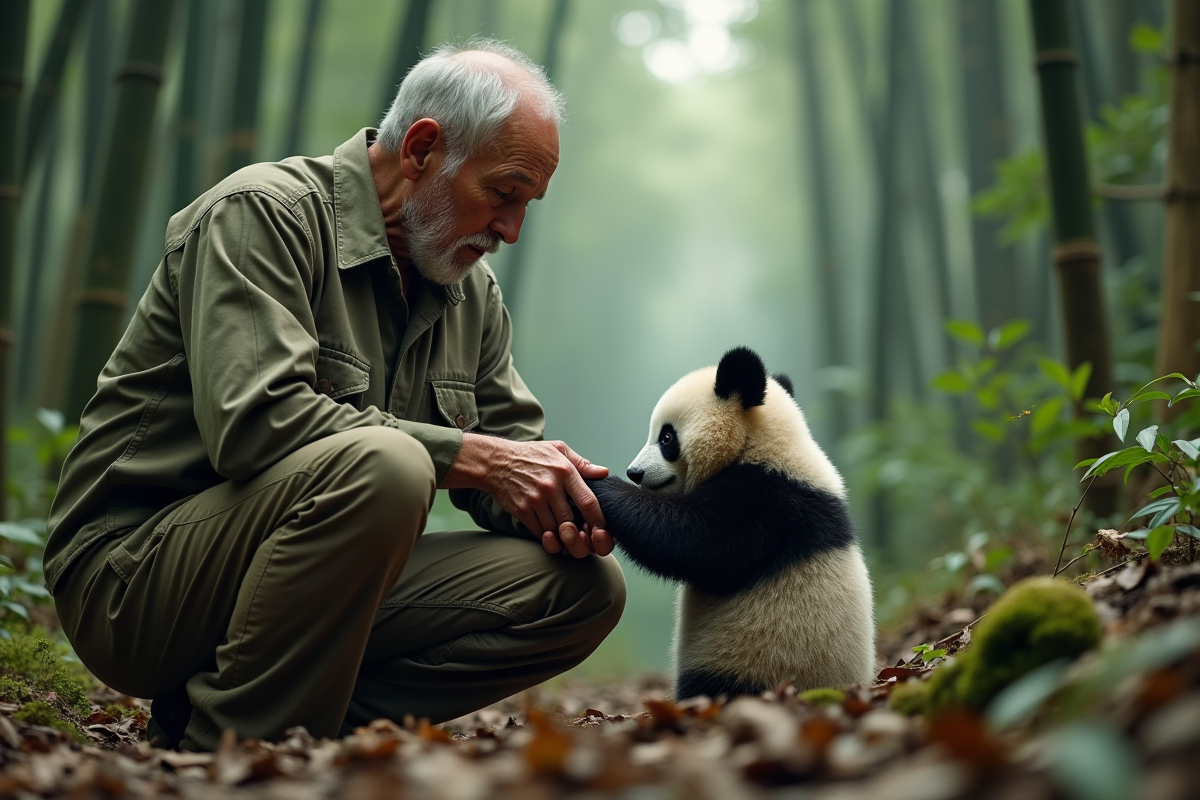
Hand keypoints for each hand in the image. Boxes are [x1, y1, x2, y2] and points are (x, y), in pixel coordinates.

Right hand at [443, 435, 608, 553]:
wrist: (496, 461)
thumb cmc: (530, 455)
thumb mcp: (558, 449)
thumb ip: (582, 463)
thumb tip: (603, 473)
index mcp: (564, 470)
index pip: (588, 501)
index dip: (598, 520)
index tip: (601, 529)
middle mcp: (550, 486)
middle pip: (572, 520)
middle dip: (580, 532)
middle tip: (583, 536)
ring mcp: (535, 500)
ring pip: (556, 529)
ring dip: (563, 535)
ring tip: (567, 534)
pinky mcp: (522, 511)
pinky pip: (540, 532)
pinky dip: (547, 536)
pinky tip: (550, 532)